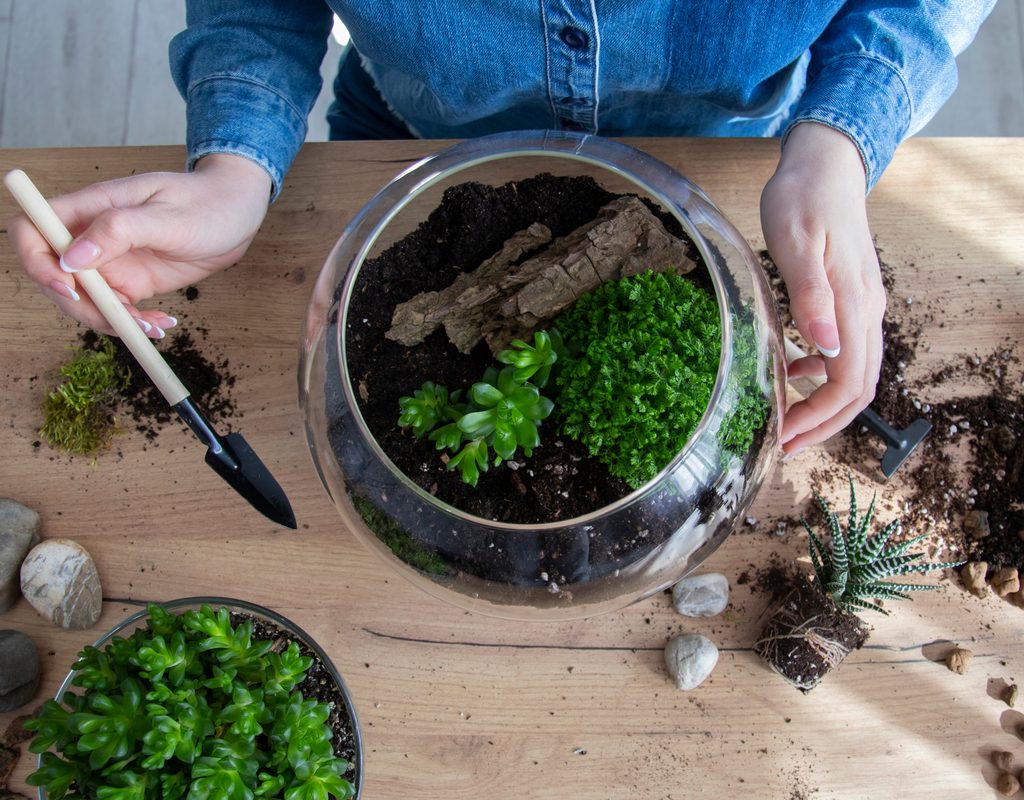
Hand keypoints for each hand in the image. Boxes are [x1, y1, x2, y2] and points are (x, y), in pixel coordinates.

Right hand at [8, 154, 271, 337]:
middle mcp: (93, 237)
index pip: (32, 232)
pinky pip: (117, 310)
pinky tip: (162, 324)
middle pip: (55, 278)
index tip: (68, 288)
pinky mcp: (133, 282)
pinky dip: (134, 324)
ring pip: (86, 301)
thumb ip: (119, 231)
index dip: (36, 263)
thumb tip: (73, 257)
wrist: (238, 212)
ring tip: (154, 327)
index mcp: (91, 208)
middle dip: (82, 307)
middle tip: (124, 321)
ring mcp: (112, 262)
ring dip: (112, 322)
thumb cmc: (206, 201)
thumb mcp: (167, 215)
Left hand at [760, 122, 885, 453]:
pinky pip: (845, 351)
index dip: (819, 418)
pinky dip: (821, 374)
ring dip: (823, 405)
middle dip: (823, 424)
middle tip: (783, 445)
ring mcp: (862, 305)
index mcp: (855, 304)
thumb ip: (811, 297)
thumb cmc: (804, 199)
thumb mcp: (796, 244)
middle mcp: (866, 311)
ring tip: (785, 422)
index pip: (849, 383)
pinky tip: (791, 373)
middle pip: (858, 390)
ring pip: (854, 374)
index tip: (784, 437)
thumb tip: (825, 351)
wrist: (825, 165)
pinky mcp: (851, 299)